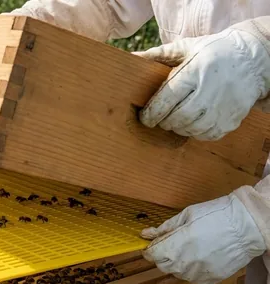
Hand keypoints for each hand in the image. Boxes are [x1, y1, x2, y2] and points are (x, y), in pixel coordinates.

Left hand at [136, 21, 269, 140]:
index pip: (166, 99)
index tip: (144, 117)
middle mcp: (210, 91)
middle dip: (164, 122)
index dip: (151, 113)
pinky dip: (196, 133)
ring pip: (191, 129)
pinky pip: (207, 135)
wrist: (253, 59)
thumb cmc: (213, 52)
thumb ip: (159, 54)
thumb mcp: (187, 47)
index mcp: (195, 72)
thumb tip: (131, 57)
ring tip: (176, 119)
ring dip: (178, 128)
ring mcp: (223, 108)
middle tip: (160, 119)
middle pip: (177, 118)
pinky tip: (194, 122)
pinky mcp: (232, 120)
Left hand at [141, 194, 265, 283]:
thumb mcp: (186, 215)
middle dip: (163, 256)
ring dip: (178, 263)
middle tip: (174, 245)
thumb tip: (146, 233)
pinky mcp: (210, 279)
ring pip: (178, 273)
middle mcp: (184, 263)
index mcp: (175, 246)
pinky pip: (194, 278)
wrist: (247, 226)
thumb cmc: (216, 216)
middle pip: (163, 265)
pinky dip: (193, 270)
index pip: (152, 255)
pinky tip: (202, 256)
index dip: (150, 249)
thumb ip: (165, 228)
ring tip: (192, 249)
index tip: (153, 245)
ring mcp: (197, 273)